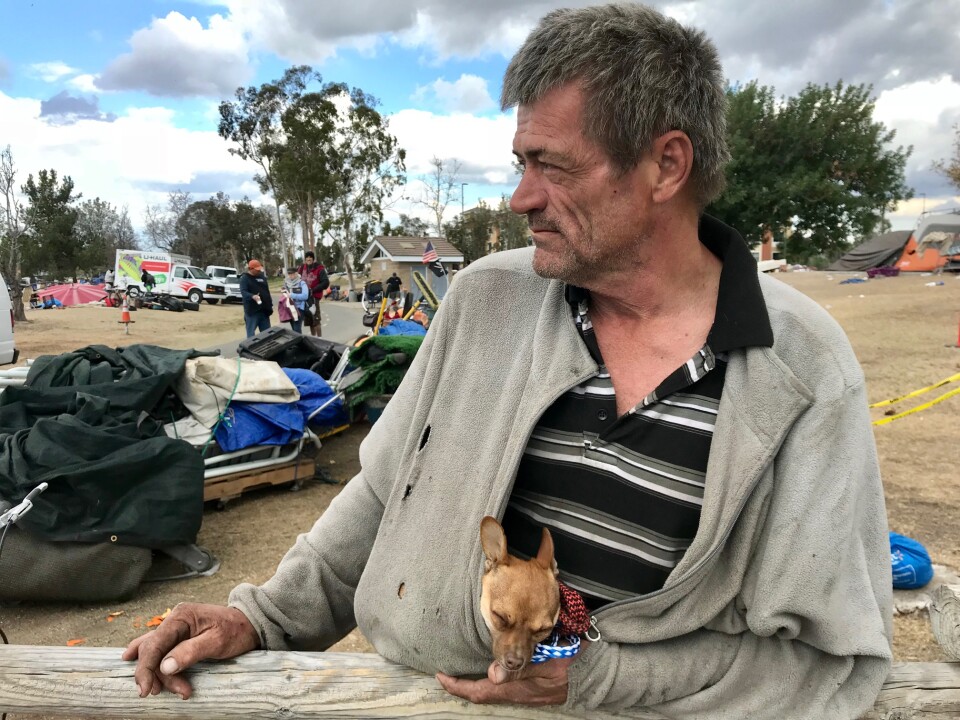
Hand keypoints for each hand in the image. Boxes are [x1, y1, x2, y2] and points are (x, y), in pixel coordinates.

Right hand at [121, 603, 259, 699]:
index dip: (146, 668)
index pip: (154, 644)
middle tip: (178, 692)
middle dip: (159, 675)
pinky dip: (155, 665)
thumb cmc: (236, 630)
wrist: (250, 624)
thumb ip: (190, 652)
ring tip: (181, 690)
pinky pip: (160, 651)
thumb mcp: (217, 642)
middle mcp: (174, 620)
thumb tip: (165, 666)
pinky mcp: (178, 638)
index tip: (146, 690)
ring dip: (163, 676)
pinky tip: (140, 670)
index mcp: (181, 616)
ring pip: (156, 654)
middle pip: (153, 651)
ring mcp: (175, 629)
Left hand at [436, 656, 573, 705]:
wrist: (594, 673)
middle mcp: (518, 694)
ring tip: (461, 671)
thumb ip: (521, 667)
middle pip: (482, 695)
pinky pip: (504, 686)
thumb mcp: (546, 662)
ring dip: (475, 684)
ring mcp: (524, 692)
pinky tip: (489, 668)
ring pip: (492, 692)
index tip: (441, 677)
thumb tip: (493, 674)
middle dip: (462, 686)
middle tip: (446, 674)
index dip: (458, 686)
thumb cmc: (572, 664)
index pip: (480, 692)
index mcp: (518, 689)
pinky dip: (490, 680)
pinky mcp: (531, 687)